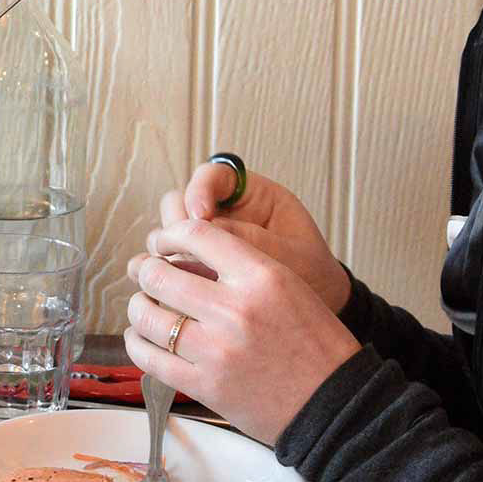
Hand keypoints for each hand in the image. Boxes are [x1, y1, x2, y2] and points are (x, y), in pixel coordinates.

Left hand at [124, 215, 359, 447]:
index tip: (163, 242)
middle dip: (147, 272)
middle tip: (148, 276)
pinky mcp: (203, 385)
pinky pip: (150, 358)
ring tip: (145, 309)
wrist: (335, 405)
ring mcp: (216, 349)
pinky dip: (138, 344)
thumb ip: (243, 268)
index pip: (196, 235)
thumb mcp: (290, 288)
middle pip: (160, 275)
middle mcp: (235, 309)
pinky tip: (143, 339)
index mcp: (261, 277)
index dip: (169, 235)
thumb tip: (188, 255)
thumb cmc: (316, 345)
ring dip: (139, 308)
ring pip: (148, 316)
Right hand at [163, 157, 349, 314]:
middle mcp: (223, 213)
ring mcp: (206, 241)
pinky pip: (168, 261)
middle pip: (179, 201)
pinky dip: (165, 271)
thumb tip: (204, 229)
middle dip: (178, 222)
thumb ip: (251, 239)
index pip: (213, 175)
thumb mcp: (291, 254)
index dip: (200, 189)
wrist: (317, 305)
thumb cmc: (312, 274)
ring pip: (167, 230)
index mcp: (252, 196)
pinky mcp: (196, 267)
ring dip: (166, 248)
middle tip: (186, 247)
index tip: (201, 215)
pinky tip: (172, 287)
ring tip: (180, 272)